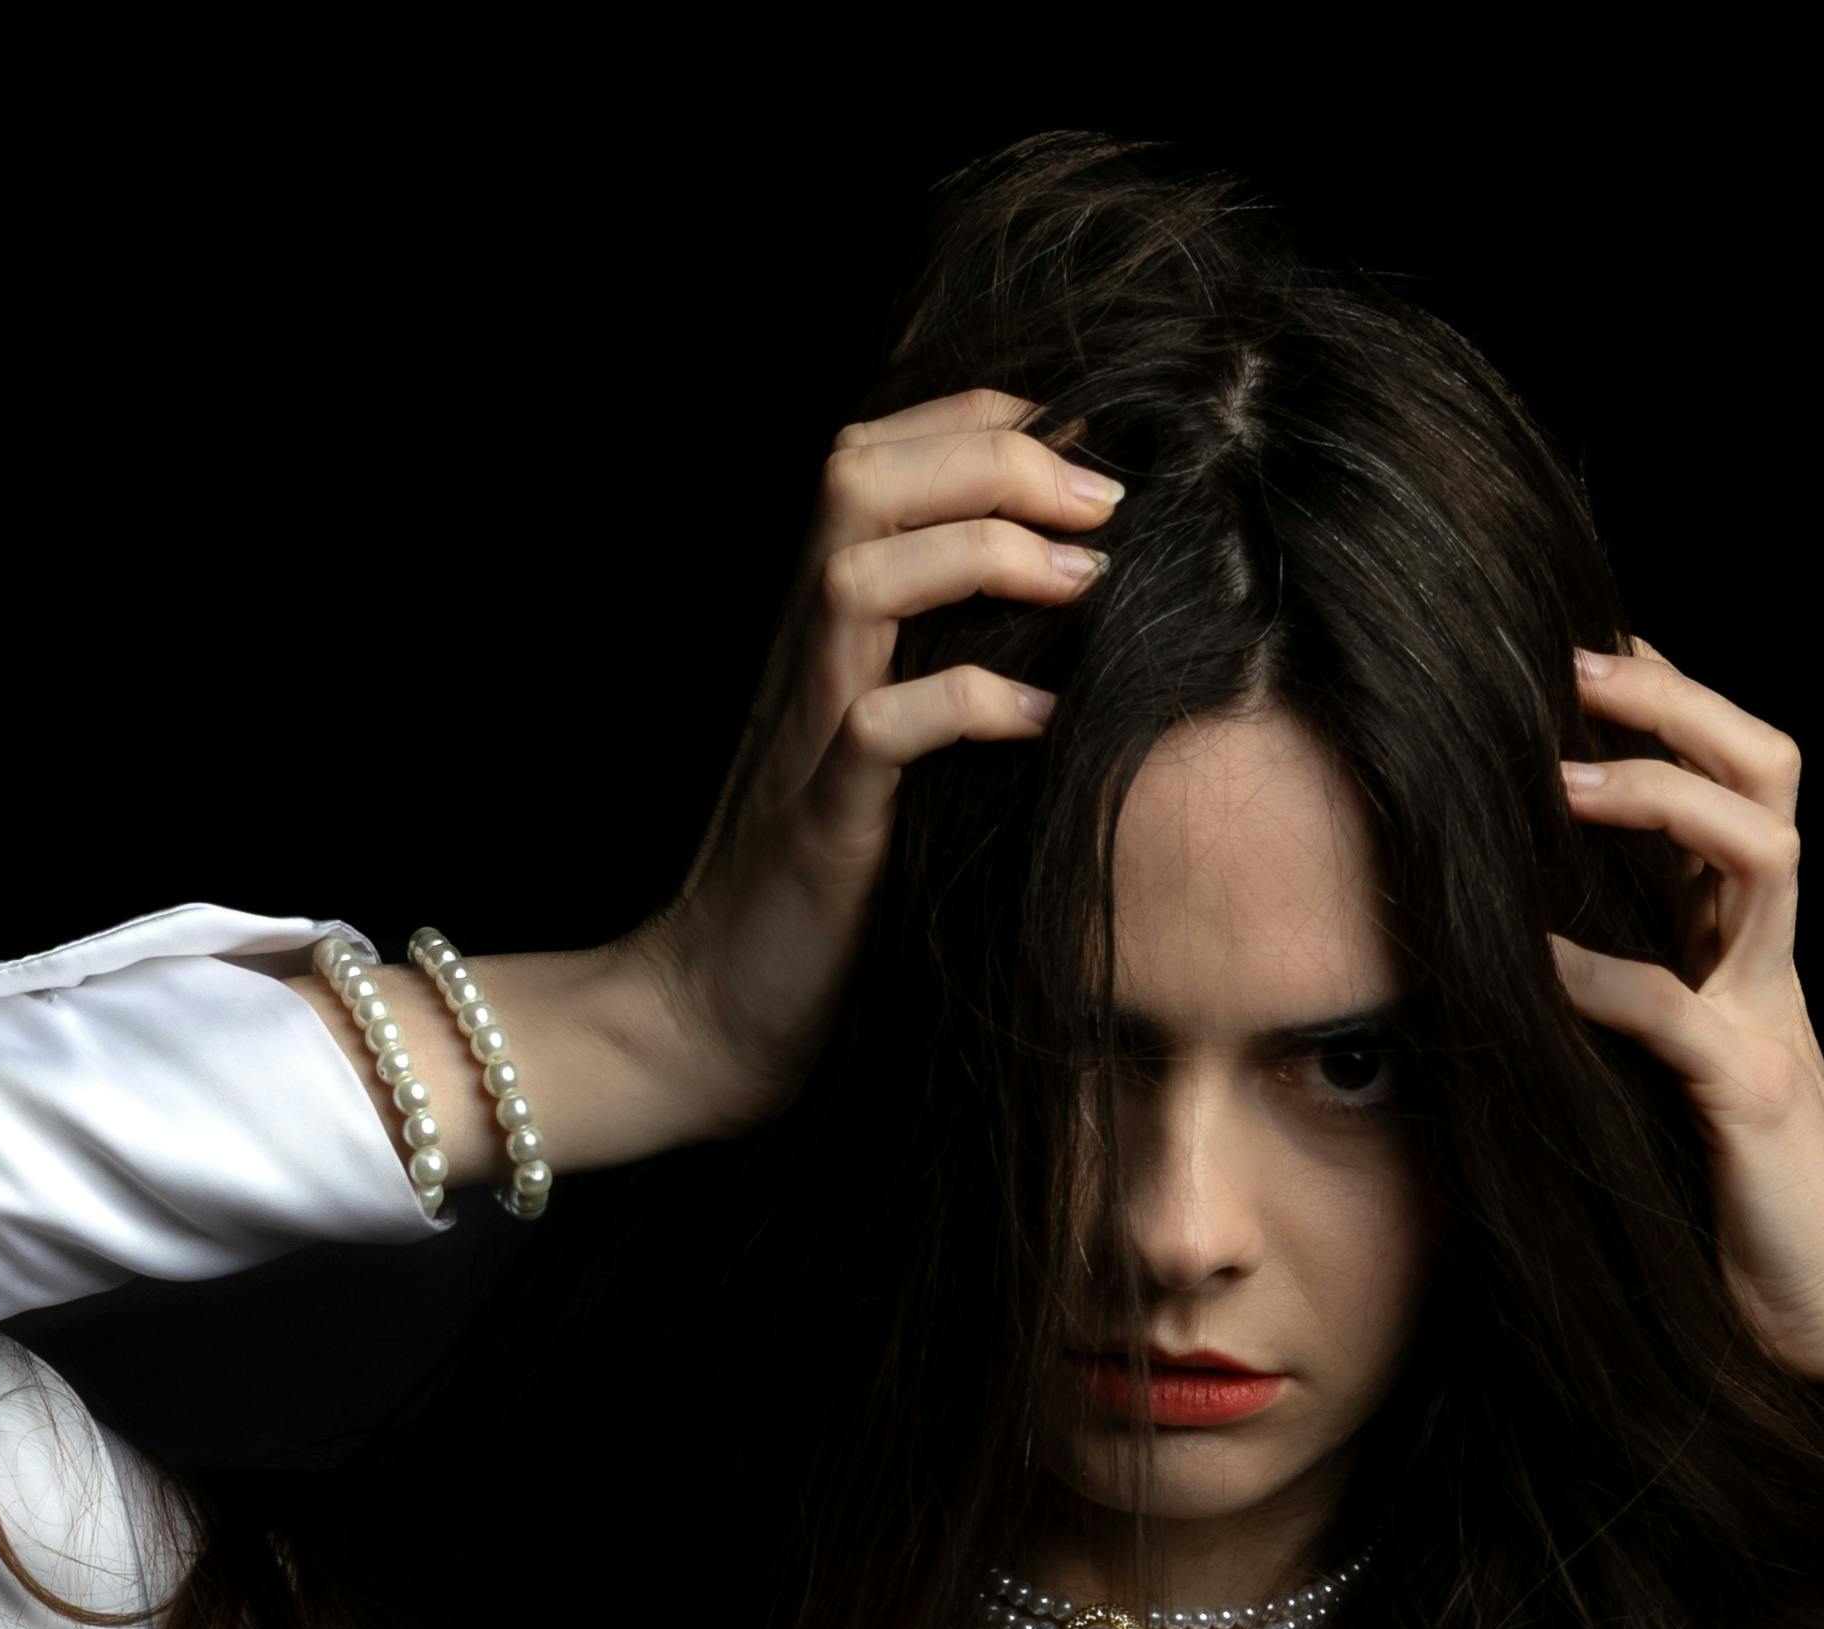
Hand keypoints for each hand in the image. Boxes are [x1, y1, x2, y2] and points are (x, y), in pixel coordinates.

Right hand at [607, 392, 1121, 1149]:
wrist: (716, 1013)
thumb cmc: (830, 885)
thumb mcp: (897, 750)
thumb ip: (949, 665)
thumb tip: (1078, 610)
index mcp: (820, 623)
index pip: (879, 457)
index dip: (983, 421)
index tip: (1091, 442)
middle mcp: (802, 652)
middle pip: (860, 478)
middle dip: (991, 460)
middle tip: (1107, 499)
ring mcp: (802, 729)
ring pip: (856, 573)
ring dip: (981, 554)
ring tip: (1087, 580)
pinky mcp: (821, 822)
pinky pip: (878, 730)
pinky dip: (969, 706)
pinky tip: (1048, 716)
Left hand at [1552, 642, 1823, 1439]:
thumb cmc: (1741, 1203)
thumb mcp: (1667, 1076)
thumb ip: (1621, 1001)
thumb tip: (1509, 946)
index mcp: (1750, 949)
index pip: (1736, 782)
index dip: (1672, 705)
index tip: (1583, 654)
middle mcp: (1769, 963)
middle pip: (1767, 774)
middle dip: (1679, 703)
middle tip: (1577, 665)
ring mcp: (1772, 1019)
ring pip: (1760, 852)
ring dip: (1663, 798)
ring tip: (1565, 777)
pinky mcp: (1752, 1096)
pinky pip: (1675, 1011)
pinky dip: (1599, 978)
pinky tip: (1531, 959)